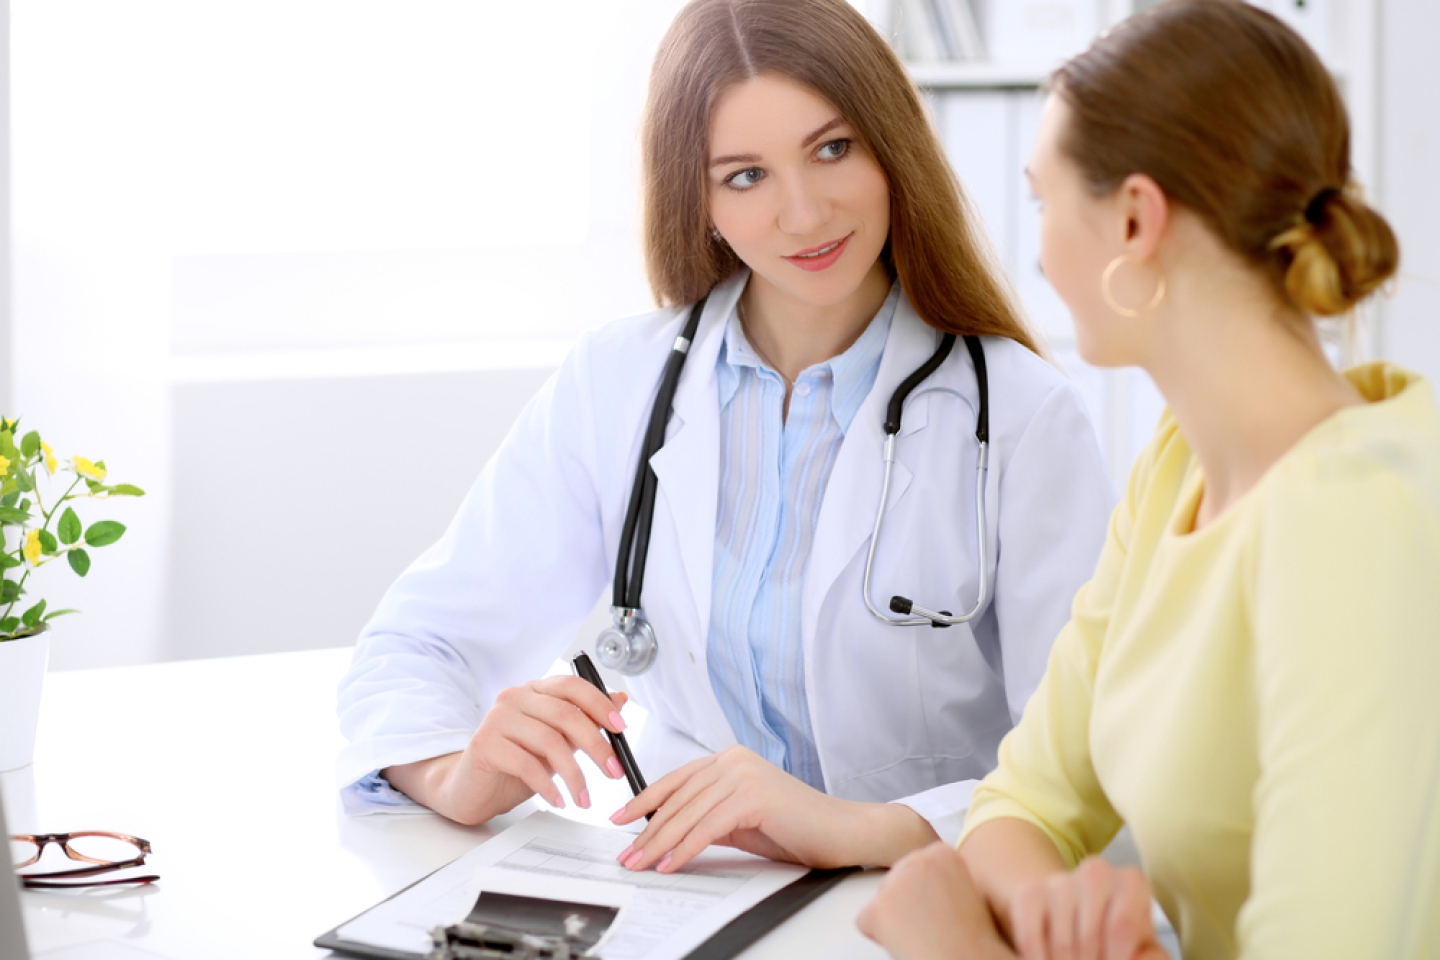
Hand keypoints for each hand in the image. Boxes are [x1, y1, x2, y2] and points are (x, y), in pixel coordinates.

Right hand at [383, 677, 628, 825]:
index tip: (620, 729)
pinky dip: (548, 786)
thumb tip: (620, 699)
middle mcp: (514, 698)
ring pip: (549, 741)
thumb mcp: (557, 742)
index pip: (572, 686)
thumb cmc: (514, 764)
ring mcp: (497, 719)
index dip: (600, 705)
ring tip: (584, 798)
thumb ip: (584, 721)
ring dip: (574, 775)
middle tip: (614, 772)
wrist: (472, 788)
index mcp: (535, 691)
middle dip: (596, 746)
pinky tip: (558, 800)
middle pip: (566, 714)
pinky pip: (526, 764)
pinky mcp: (484, 744)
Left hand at [607, 746, 935, 873]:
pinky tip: (671, 863)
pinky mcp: (754, 795)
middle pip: (678, 798)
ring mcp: (744, 774)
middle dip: (647, 830)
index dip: (644, 800)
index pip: (676, 779)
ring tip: (641, 864)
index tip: (621, 820)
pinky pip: (709, 826)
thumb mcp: (740, 820)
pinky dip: (686, 848)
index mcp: (729, 759)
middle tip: (626, 855)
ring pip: (689, 813)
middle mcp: (733, 760)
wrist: (842, 832)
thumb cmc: (796, 827)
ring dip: (660, 843)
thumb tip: (669, 830)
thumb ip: (708, 817)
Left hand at [857, 842, 1013, 959]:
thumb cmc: (972, 937)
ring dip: (895, 918)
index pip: (915, 867)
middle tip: (932, 926)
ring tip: (924, 935)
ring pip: (880, 900)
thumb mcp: (963, 890)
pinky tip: (906, 943)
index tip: (945, 909)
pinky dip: (878, 936)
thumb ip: (936, 876)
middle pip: (896, 880)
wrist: (970, 959)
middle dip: (907, 903)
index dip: (926, 894)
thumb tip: (913, 883)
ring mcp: (895, 882)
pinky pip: (865, 921)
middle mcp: (917, 858)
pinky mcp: (878, 908)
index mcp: (942, 852)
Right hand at [1010, 857, 1168, 959]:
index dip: (1116, 956)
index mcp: (1130, 882)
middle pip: (1090, 938)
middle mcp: (1096, 871)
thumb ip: (1150, 956)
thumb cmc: (1115, 940)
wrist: (1077, 923)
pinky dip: (1038, 958)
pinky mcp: (1028, 893)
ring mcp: (1059, 880)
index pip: (1122, 927)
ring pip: (1062, 944)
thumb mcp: (1141, 948)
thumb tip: (1143, 957)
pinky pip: (1030, 938)